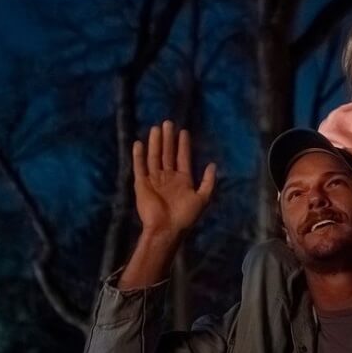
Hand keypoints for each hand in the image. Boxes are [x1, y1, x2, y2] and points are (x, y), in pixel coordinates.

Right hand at [132, 120, 215, 235]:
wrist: (166, 229)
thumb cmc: (185, 216)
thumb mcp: (203, 198)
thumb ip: (208, 182)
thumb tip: (213, 165)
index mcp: (182, 180)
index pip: (182, 157)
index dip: (183, 145)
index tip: (183, 131)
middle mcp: (168, 177)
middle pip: (167, 154)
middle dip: (168, 139)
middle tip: (168, 123)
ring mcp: (154, 180)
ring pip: (154, 157)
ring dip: (155, 143)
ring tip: (156, 128)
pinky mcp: (142, 184)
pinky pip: (140, 167)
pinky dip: (139, 155)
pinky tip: (139, 143)